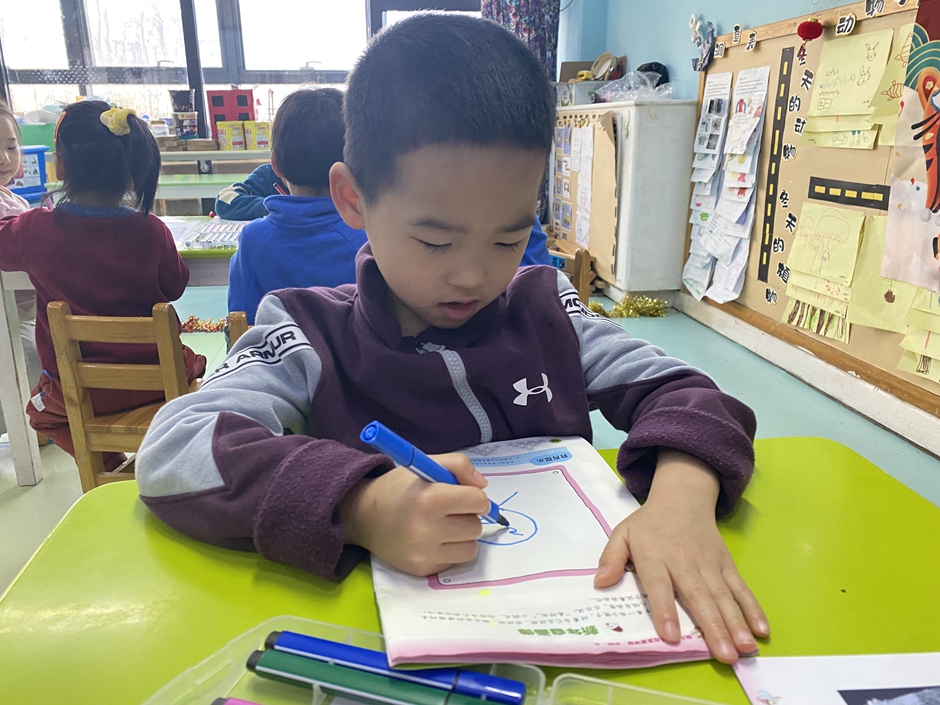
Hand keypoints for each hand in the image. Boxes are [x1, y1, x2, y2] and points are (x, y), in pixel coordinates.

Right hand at [341, 453, 490, 575]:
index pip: (478, 502)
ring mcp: (424, 553)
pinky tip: (432, 540)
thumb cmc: (399, 488)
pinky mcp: (422, 569)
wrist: (364, 516)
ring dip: (462, 536)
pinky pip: (455, 561)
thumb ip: (459, 465)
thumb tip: (482, 486)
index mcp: (430, 499)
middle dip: (468, 516)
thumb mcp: (426, 464)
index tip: (464, 495)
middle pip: (475, 527)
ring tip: (443, 525)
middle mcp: (427, 529)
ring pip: (470, 548)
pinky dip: (450, 550)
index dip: (474, 496)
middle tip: (449, 510)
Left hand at [594, 450, 769, 663]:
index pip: (659, 585)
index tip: (671, 637)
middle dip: (713, 627)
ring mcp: (710, 564)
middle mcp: (685, 562)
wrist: (683, 498)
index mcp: (655, 556)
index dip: (665, 610)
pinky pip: (741, 588)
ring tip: (744, 648)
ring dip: (736, 623)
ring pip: (724, 596)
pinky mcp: (727, 564)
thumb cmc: (649, 524)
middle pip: (699, 596)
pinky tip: (762, 629)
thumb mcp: (622, 533)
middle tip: (723, 655)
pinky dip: (753, 608)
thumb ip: (611, 558)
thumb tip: (600, 583)